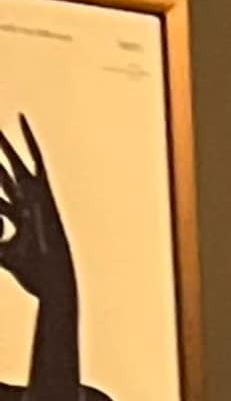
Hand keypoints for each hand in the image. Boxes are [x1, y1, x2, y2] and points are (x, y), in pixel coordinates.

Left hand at [0, 121, 74, 317]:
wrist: (55, 281)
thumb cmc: (31, 274)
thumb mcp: (1, 253)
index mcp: (17, 219)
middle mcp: (26, 204)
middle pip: (4, 176)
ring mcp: (35, 198)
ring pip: (14, 164)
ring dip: (3, 145)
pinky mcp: (44, 193)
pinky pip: (36, 161)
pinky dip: (28, 139)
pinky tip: (20, 119)